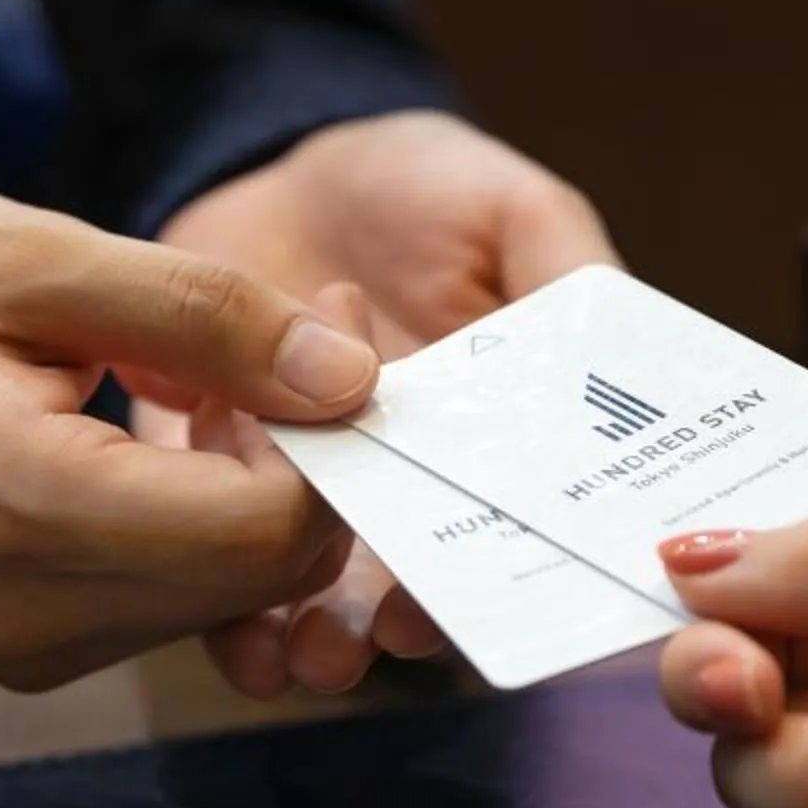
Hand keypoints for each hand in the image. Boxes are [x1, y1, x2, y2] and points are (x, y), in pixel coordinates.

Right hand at [0, 184, 382, 691]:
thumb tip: (351, 379)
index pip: (266, 530)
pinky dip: (207, 519)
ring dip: (259, 486)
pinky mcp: (29, 651)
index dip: (331, 433)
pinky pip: (176, 599)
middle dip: (306, 456)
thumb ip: (206, 317)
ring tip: (203, 373)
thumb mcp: (40, 254)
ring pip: (232, 593)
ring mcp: (23, 650)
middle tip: (285, 334)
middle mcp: (23, 615)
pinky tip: (164, 433)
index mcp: (17, 508)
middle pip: (263, 573)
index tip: (324, 323)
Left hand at [156, 112, 616, 695]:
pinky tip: (210, 604)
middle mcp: (386, 476)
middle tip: (343, 653)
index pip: (486, 534)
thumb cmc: (429, 186)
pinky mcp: (195, 443)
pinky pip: (188, 513)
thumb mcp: (516, 212)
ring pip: (289, 571)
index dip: (471, 585)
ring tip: (281, 652)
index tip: (440, 614)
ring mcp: (291, 468)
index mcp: (475, 439)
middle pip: (386, 579)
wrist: (290, 155)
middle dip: (366, 627)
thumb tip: (619, 367)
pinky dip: (196, 568)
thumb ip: (567, 279)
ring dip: (287, 623)